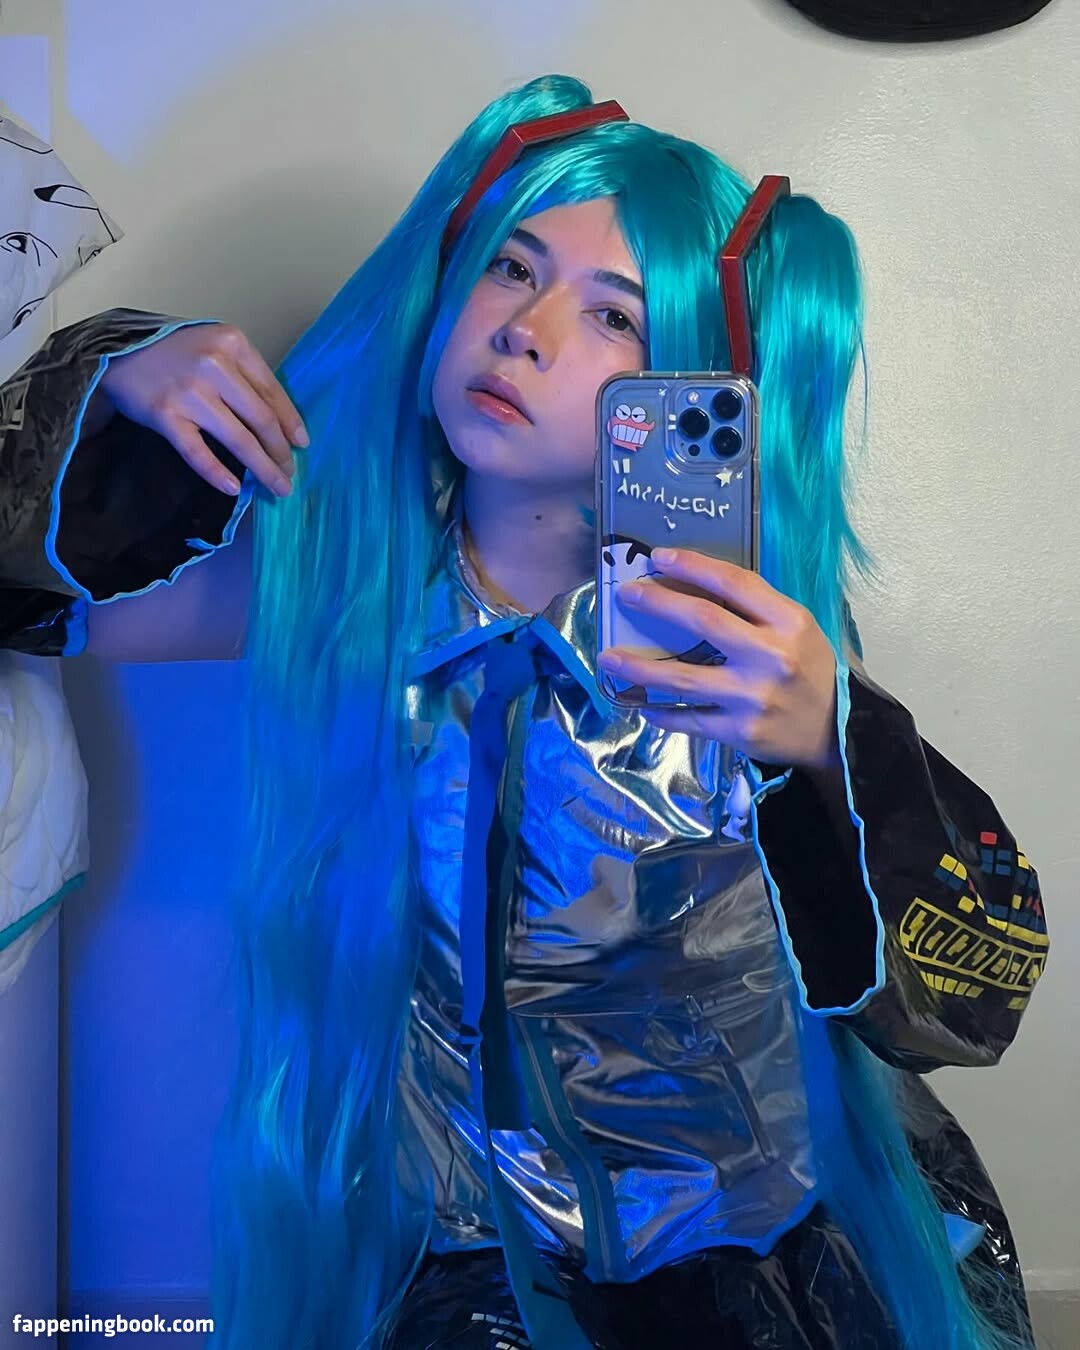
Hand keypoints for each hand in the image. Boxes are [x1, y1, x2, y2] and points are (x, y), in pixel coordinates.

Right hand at [97, 322, 307, 497]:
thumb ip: (244, 375)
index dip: (291, 423)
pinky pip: (198, 452)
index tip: (301, 445)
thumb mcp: (214, 347)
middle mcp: (214, 365)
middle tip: (290, 474)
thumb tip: (279, 422)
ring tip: (276, 487)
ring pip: (238, 439)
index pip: (272, 392)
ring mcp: (189, 392)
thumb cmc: (173, 352)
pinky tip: (234, 488)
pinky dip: (217, 473)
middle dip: (281, 452)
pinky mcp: (166, 415)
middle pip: (261, 419)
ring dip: (262, 468)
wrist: (116, 352)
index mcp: (232, 344)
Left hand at [596, 547, 840, 768]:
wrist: (838, 731)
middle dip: (658, 604)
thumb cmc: (810, 670)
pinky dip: (661, 713)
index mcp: (788, 622)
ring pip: (683, 679)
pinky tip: (639, 704)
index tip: (658, 558)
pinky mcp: (740, 731)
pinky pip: (689, 720)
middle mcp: (771, 657)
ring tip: (609, 658)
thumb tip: (693, 588)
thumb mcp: (797, 629)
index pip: (734, 583)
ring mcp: (752, 697)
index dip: (693, 566)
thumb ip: (755, 610)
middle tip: (626, 595)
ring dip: (640, 668)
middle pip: (703, 621)